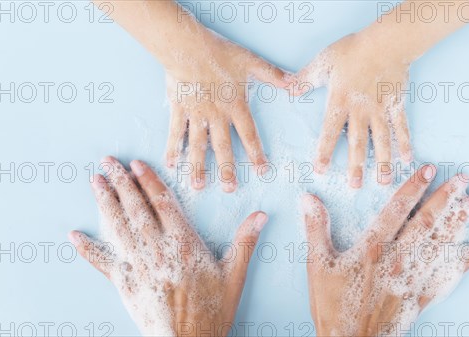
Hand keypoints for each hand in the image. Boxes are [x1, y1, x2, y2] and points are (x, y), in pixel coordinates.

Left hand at [69, 156, 267, 335]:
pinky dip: (87, 248)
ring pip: (117, 227)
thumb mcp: (234, 275)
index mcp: (184, 244)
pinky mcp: (124, 284)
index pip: (162, 203)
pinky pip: (102, 262)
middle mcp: (156, 250)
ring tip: (95, 182)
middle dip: (121, 182)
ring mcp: (137, 266)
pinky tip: (74, 236)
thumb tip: (261, 216)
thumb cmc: (212, 311)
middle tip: (108, 161)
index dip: (149, 180)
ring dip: (104, 203)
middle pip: (135, 209)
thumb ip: (245, 242)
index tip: (137, 163)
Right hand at [91, 0, 290, 191]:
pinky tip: (171, 165)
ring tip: (199, 186)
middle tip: (229, 189)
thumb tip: (296, 84)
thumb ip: (274, 76)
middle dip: (226, 170)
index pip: (249, 135)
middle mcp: (216, 115)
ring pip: (198, 146)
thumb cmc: (220, 52)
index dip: (256, 154)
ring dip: (199, 167)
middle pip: (223, 147)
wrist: (187, 46)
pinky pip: (176, 133)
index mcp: (235, 106)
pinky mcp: (179, 110)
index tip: (261, 171)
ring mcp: (196, 115)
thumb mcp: (251, 62)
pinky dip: (173, 149)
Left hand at [294, 29, 411, 188]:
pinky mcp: (397, 105)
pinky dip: (404, 144)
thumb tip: (286, 87)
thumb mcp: (323, 61)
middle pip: (357, 143)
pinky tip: (406, 160)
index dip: (324, 152)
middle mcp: (361, 110)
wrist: (387, 41)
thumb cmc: (353, 49)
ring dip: (381, 162)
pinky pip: (401, 127)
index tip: (321, 170)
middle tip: (354, 186)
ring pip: (381, 140)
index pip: (330, 132)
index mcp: (340, 101)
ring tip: (382, 182)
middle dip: (355, 166)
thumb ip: (305, 78)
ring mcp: (381, 109)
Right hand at [302, 165, 468, 335]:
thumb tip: (308, 198)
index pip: (398, 210)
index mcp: (373, 249)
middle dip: (447, 198)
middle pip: (427, 223)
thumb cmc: (331, 305)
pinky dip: (461, 264)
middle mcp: (397, 260)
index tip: (430, 169)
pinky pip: (445, 278)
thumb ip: (315, 229)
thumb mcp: (317, 265)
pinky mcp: (418, 299)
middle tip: (464, 178)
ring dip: (458, 222)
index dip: (414, 187)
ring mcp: (412, 280)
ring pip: (440, 245)